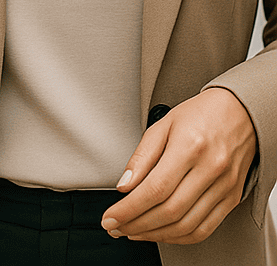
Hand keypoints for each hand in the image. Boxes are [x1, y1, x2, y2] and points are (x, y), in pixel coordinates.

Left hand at [101, 89, 257, 244]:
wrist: (239, 113)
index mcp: (189, 146)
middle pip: (169, 211)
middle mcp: (210, 169)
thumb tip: (123, 185)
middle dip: (137, 225)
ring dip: (155, 234)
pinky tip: (160, 233)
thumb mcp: (162, 124)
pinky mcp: (231, 199)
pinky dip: (180, 237)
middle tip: (116, 227)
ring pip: (187, 225)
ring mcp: (224, 187)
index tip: (110, 217)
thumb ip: (141, 157)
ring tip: (133, 232)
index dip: (129, 208)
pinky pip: (205, 228)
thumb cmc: (198, 115)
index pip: (155, 189)